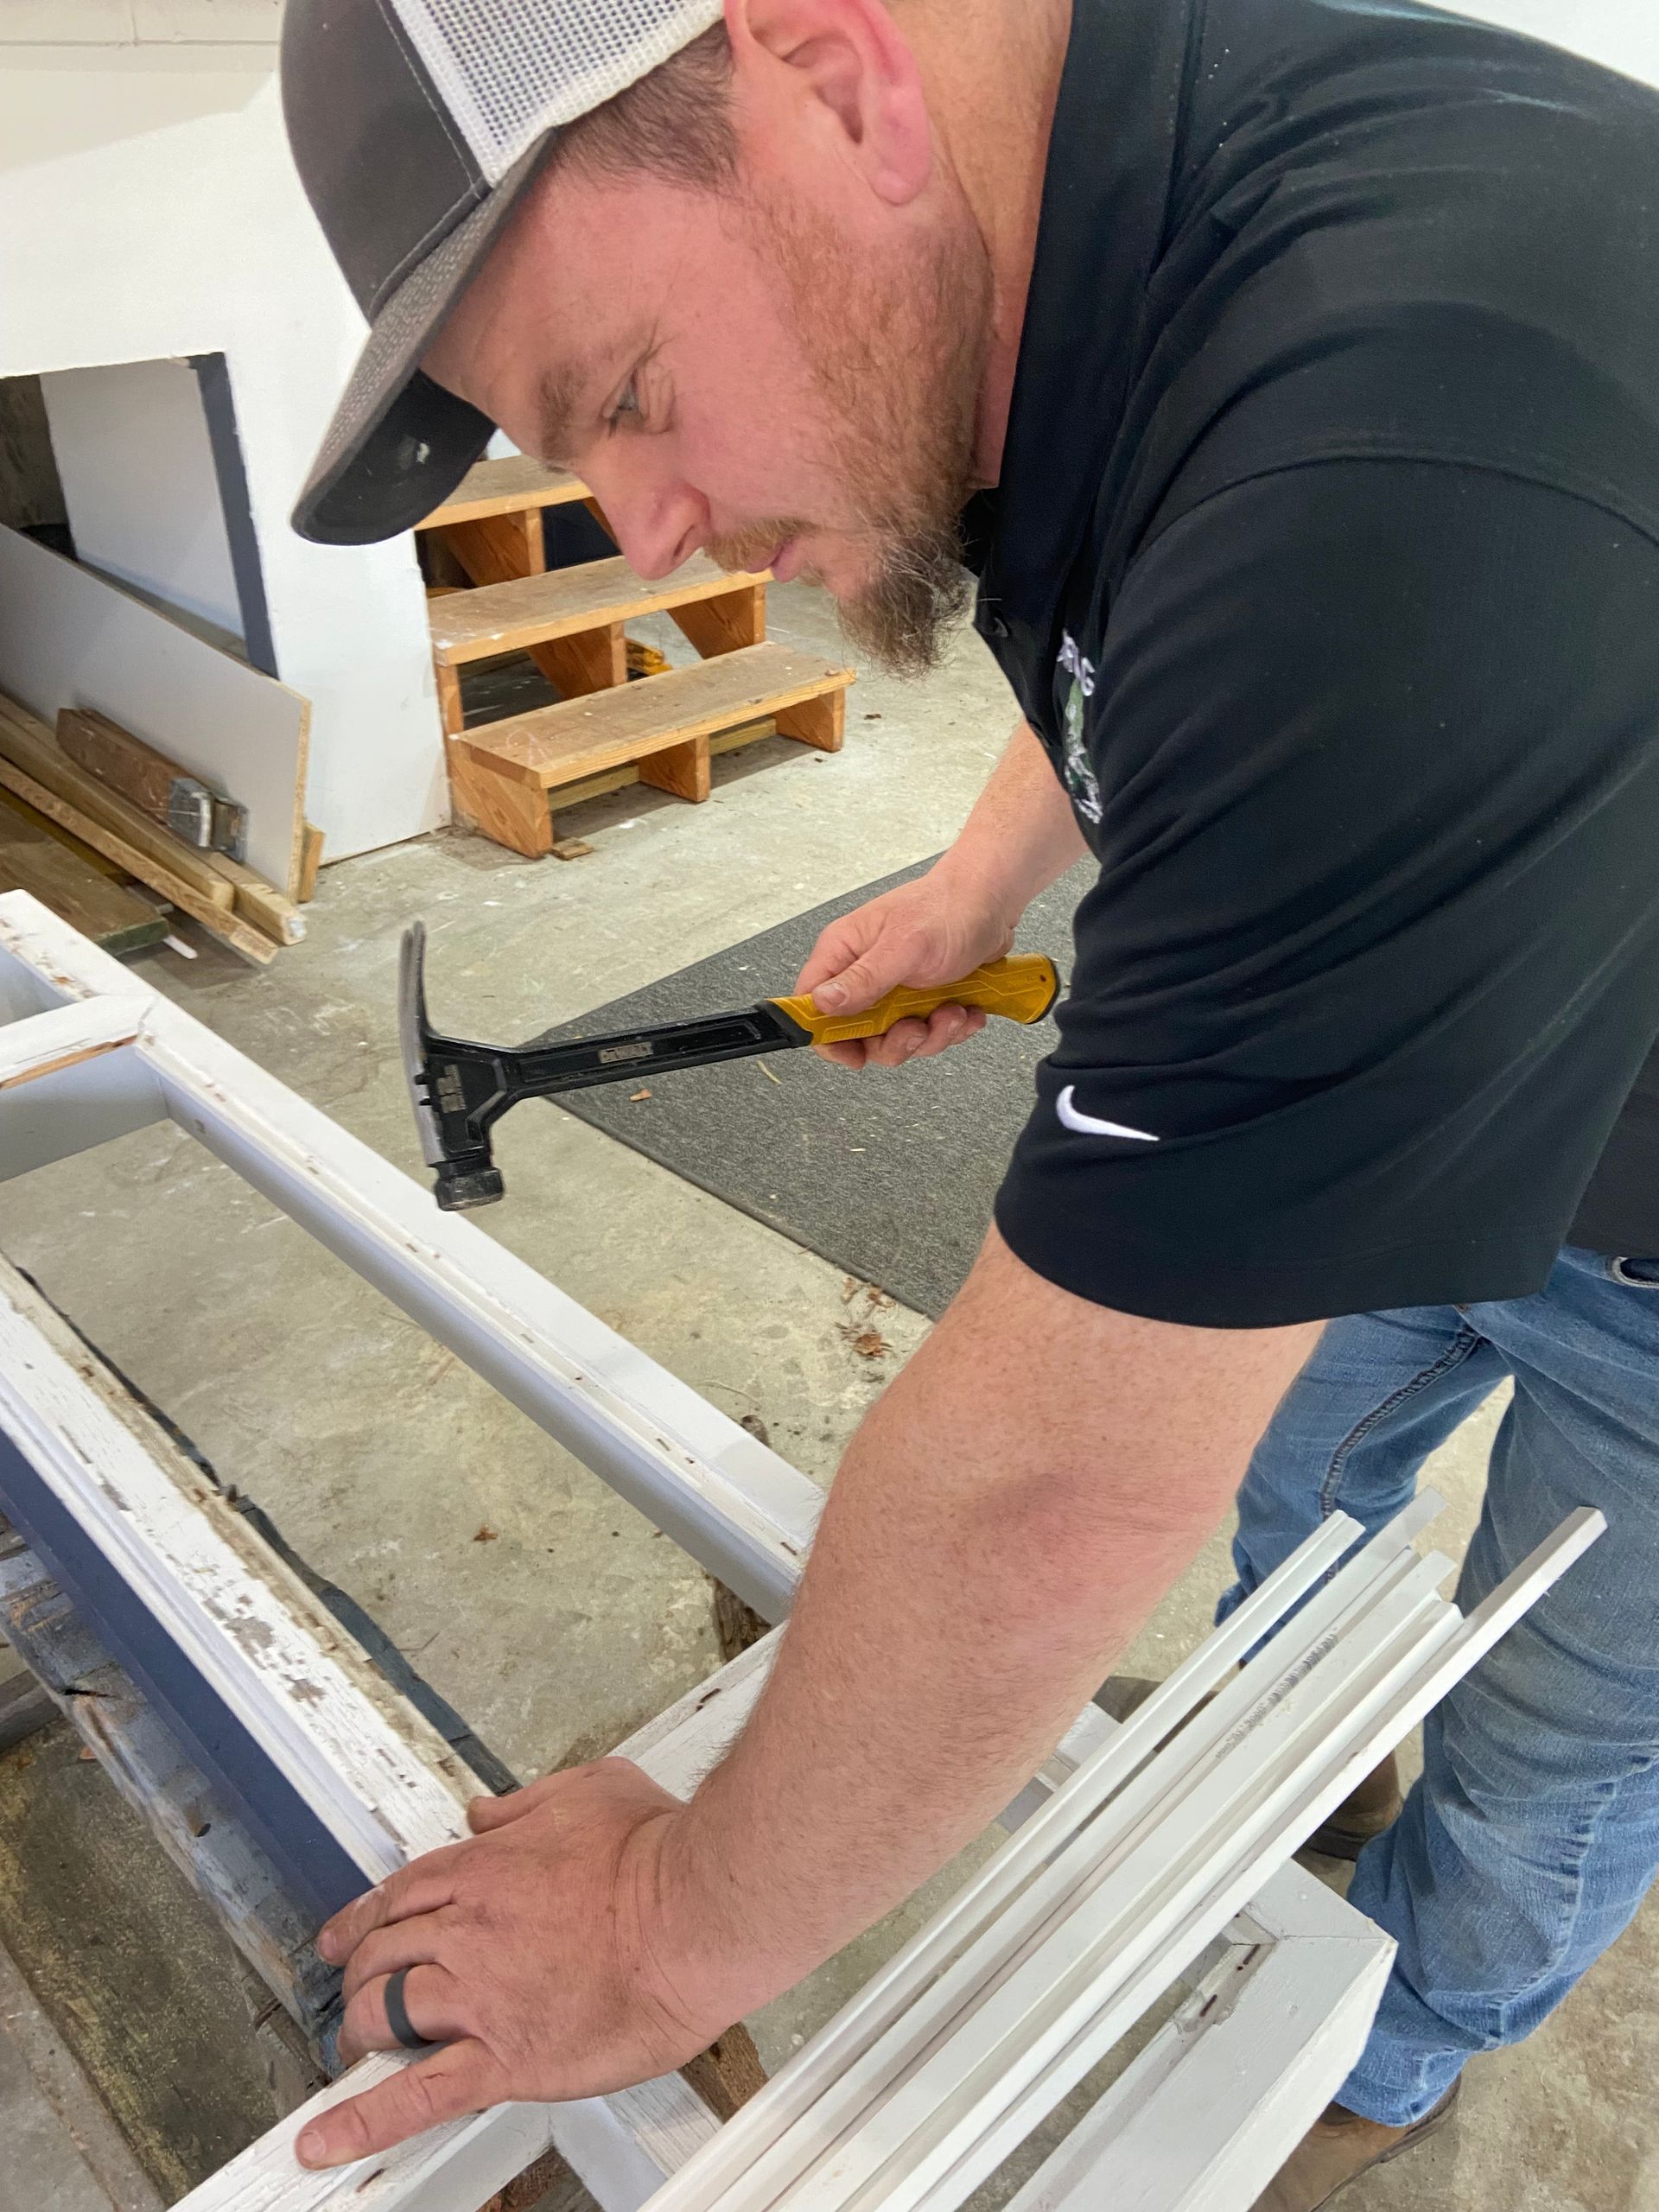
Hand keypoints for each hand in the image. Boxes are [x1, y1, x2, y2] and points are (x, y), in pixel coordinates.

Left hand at [294, 1759, 754, 2168]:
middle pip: (382, 1952)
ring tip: (352, 2048)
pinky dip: (364, 2120)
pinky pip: (420, 2094)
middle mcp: (468, 1929)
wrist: (694, 1914)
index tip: (344, 1933)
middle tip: (352, 1991)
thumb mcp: (590, 1788)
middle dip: (358, 1973)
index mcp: (485, 1868)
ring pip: (384, 2014)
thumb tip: (487, 1811)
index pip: (400, 1893)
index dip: (362, 1917)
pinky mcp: (506, 2058)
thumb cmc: (658, 1853)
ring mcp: (480, 1997)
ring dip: (359, 2031)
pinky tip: (328, 2138)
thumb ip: (527, 1802)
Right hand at [794, 862, 1018, 1070]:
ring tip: (953, 1011)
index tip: (855, 1054)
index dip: (827, 1036)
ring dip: (932, 1035)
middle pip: (858, 1035)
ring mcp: (893, 991)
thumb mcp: (903, 947)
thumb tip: (822, 1002)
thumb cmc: (947, 909)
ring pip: (898, 1041)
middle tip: (918, 1026)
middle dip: (896, 1041)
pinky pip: (928, 1035)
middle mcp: (863, 974)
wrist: (992, 903)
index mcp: (844, 952)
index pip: (812, 1004)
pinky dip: (951, 1029)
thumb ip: (863, 978)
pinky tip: (965, 1009)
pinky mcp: (921, 1001)